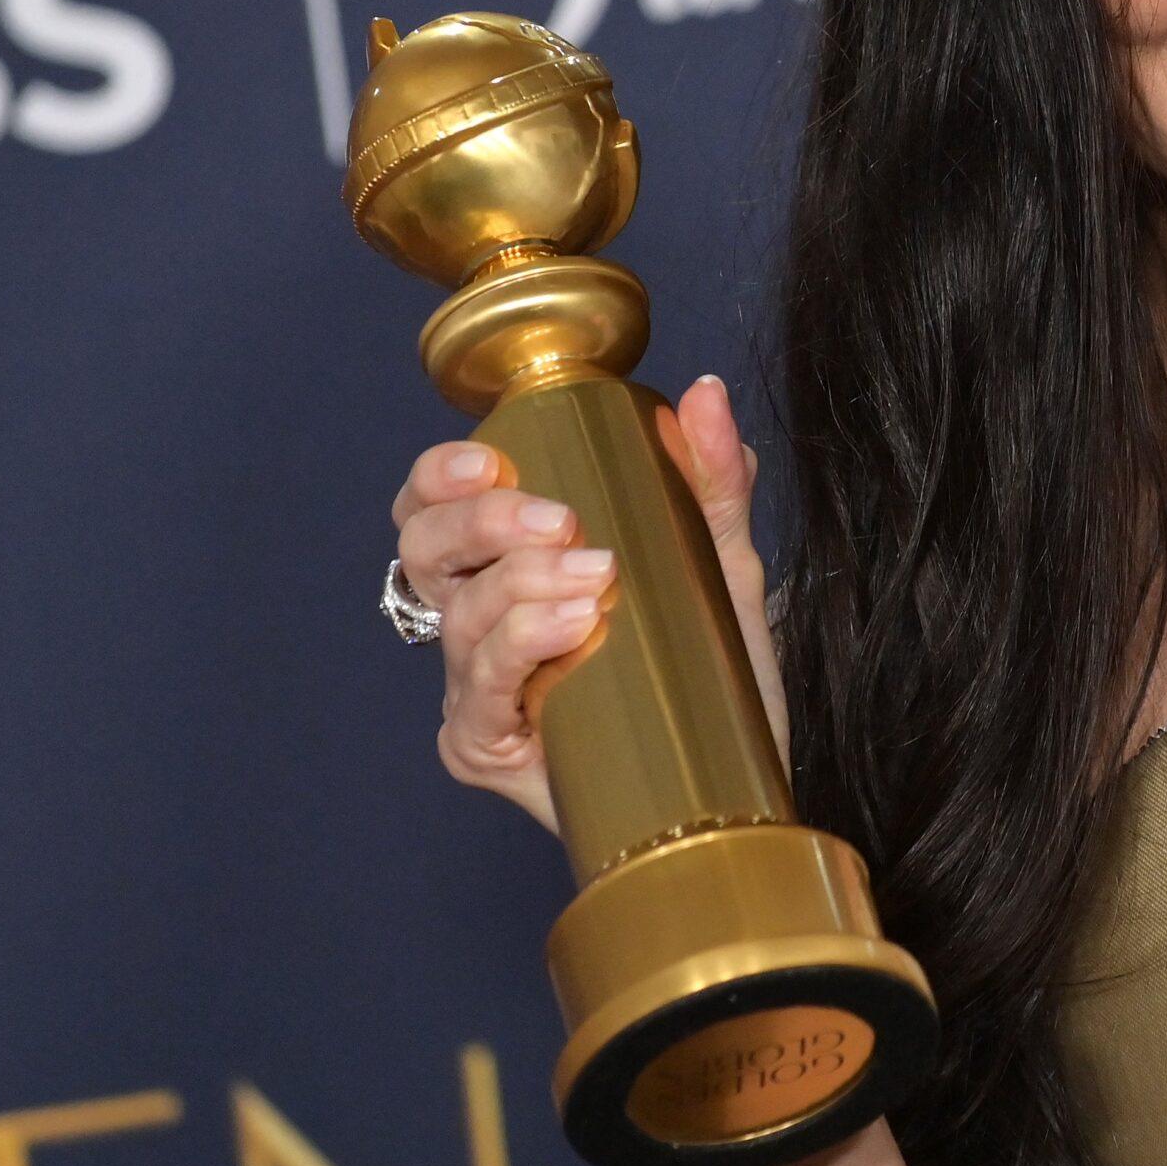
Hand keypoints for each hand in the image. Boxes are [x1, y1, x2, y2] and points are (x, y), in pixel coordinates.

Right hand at [389, 372, 790, 834]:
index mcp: (510, 565)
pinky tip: (570, 628)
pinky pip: (478, 693)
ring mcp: (477, 688)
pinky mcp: (489, 749)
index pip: (437, 505)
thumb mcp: (720, 559)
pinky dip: (520, 648)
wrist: (740, 773)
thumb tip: (707, 392)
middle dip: (483, 523)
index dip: (443, 476)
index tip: (493, 461)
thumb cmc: (711, 666)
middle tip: (561, 522)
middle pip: (425, 552)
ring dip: (521, 585)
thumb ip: (711, 477)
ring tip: (596, 579)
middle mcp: (478, 623)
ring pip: (460, 619)